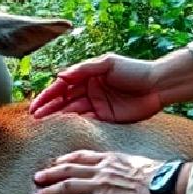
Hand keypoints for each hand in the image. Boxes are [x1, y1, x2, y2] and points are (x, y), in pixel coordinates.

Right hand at [29, 53, 161, 121]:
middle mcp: (89, 90)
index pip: (62, 86)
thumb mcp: (108, 63)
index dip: (48, 96)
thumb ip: (83, 69)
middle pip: (64, 101)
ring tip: (43, 126)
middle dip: (49, 109)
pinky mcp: (107, 118)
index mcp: (87, 76)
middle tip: (34, 119)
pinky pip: (87, 122)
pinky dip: (75, 125)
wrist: (158, 85)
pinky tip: (64, 130)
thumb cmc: (134, 70)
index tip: (35, 105)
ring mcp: (97, 104)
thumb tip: (60, 75)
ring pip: (73, 112)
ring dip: (58, 118)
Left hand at [30, 150, 163, 193]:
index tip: (47, 168)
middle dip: (48, 187)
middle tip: (34, 192)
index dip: (58, 165)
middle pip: (66, 182)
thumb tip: (104, 162)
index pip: (75, 162)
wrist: (168, 190)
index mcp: (105, 163)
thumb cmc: (154, 174)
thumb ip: (112, 161)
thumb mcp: (129, 159)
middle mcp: (100, 179)